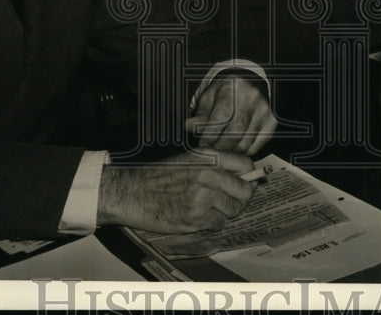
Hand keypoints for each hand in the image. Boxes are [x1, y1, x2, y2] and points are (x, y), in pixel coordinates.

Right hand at [97, 149, 254, 232]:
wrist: (132, 192)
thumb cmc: (158, 175)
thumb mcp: (188, 158)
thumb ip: (214, 163)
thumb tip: (242, 173)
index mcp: (208, 157)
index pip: (245, 164)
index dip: (248, 175)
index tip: (245, 181)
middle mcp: (209, 175)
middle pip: (245, 190)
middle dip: (240, 198)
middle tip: (229, 201)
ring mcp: (204, 197)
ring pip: (233, 210)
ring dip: (224, 212)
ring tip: (207, 208)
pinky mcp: (196, 218)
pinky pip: (218, 224)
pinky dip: (211, 224)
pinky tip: (196, 217)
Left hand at [187, 74, 276, 153]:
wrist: (248, 83)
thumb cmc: (226, 92)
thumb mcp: (209, 97)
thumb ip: (200, 114)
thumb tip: (190, 127)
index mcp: (232, 87)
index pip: (221, 118)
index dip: (209, 136)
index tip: (202, 145)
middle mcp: (251, 97)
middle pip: (234, 133)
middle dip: (219, 147)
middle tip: (211, 152)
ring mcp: (264, 110)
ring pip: (245, 143)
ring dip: (230, 152)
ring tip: (221, 151)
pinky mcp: (272, 121)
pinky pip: (256, 146)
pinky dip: (243, 152)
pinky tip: (235, 148)